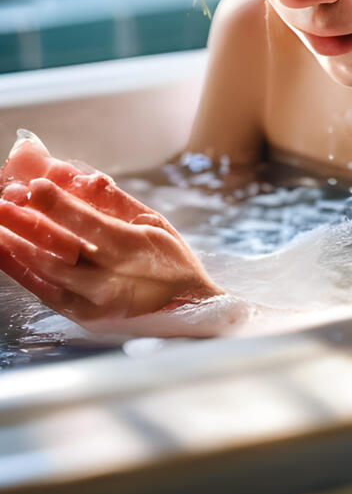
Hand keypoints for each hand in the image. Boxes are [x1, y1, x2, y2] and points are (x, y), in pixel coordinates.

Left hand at [0, 133, 221, 328]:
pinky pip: (45, 292)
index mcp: (137, 249)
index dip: (62, 204)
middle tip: (3, 202)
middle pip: (63, 248)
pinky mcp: (84, 316)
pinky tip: (3, 253)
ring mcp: (96, 301)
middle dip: (28, 223)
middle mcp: (114, 279)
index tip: (36, 185)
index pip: (92, 223)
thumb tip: (85, 177)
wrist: (189, 313)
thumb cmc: (173, 263)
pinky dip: (21, 271)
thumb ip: (117, 202)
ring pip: (49, 271)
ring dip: (17, 246)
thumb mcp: (155, 224)